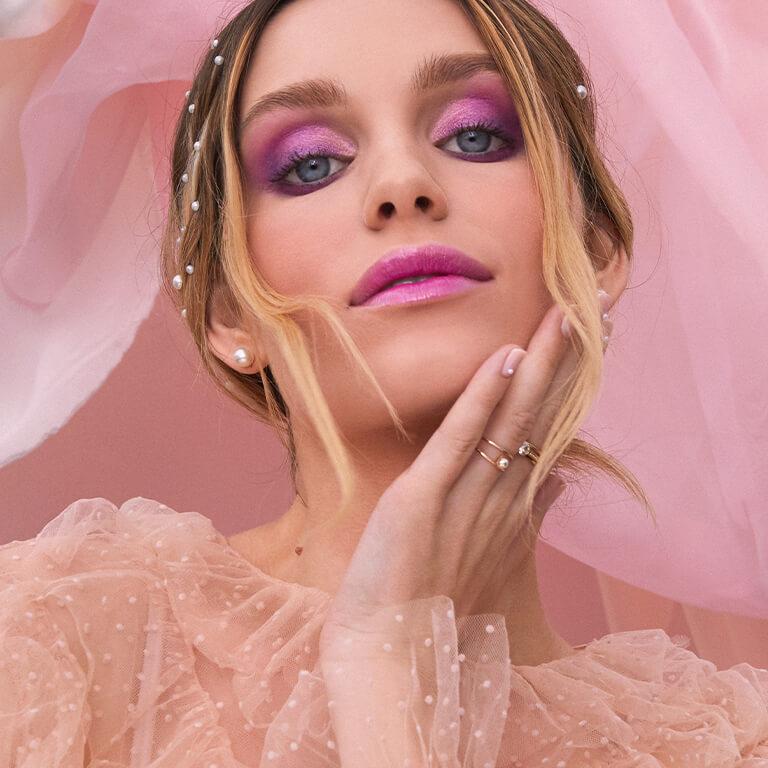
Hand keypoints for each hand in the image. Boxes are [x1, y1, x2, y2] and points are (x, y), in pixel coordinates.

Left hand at [321, 296, 610, 639]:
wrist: (388, 651)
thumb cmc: (432, 602)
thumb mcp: (491, 557)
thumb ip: (526, 515)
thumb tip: (555, 481)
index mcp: (512, 509)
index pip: (549, 434)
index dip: (573, 387)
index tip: (594, 345)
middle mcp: (501, 498)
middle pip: (543, 417)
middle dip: (571, 364)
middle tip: (599, 310)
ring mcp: (466, 497)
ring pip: (511, 420)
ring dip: (540, 366)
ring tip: (566, 317)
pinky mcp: (422, 497)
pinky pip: (458, 438)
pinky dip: (482, 397)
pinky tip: (503, 356)